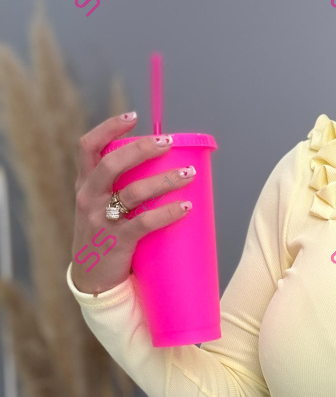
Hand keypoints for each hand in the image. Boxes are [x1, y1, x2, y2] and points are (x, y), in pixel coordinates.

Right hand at [72, 113, 195, 293]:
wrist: (93, 279)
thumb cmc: (106, 236)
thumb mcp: (101, 206)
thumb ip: (121, 187)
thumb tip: (163, 167)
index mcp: (85, 184)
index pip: (88, 146)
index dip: (109, 127)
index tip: (134, 116)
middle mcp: (89, 197)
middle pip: (112, 163)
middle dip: (141, 149)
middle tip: (168, 143)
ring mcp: (101, 219)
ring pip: (133, 192)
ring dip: (164, 180)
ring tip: (188, 174)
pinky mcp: (117, 241)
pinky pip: (145, 222)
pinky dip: (168, 213)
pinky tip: (186, 206)